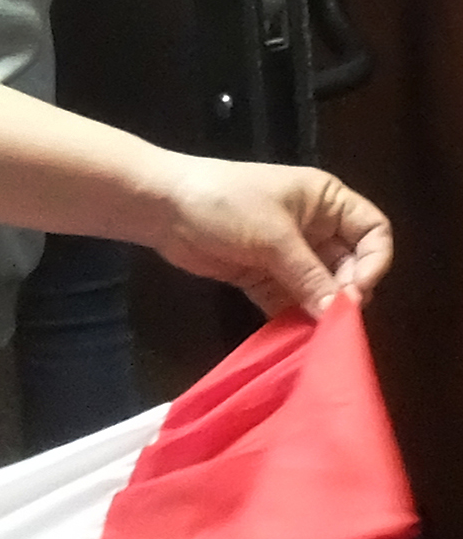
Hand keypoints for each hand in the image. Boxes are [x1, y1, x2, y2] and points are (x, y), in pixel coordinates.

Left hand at [150, 156, 391, 319]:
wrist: (163, 207)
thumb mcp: (274, 236)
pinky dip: (291, 316)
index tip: (358, 290)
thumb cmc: (226, 204)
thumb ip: (308, 275)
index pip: (373, 231)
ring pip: (318, 286)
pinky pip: (287, 299)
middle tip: (335, 318)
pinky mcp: (260, 274)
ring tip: (317, 335)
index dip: (375, 260)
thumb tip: (339, 311)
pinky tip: (294, 337)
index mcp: (327, 201)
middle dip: (345, 291)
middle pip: (349, 264)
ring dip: (318, 309)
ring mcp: (286, 252)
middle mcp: (314, 226)